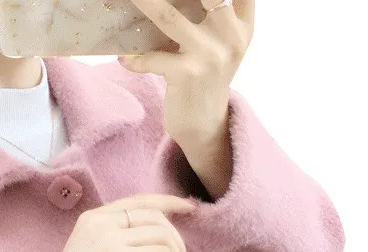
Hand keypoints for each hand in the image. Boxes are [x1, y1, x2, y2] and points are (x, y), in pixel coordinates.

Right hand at [44, 193, 195, 251]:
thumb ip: (113, 239)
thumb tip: (151, 241)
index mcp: (93, 217)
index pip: (138, 200)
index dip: (168, 202)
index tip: (189, 209)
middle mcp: (102, 222)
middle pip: (156, 218)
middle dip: (177, 242)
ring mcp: (110, 240)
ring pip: (163, 237)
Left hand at [118, 0, 253, 147]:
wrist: (204, 124)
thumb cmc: (206, 76)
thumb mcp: (219, 42)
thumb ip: (210, 13)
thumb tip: (166, 1)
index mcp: (241, 22)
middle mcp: (231, 35)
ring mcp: (210, 55)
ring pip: (168, 15)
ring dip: (143, 2)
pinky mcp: (187, 75)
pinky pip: (152, 57)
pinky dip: (134, 58)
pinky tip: (126, 59)